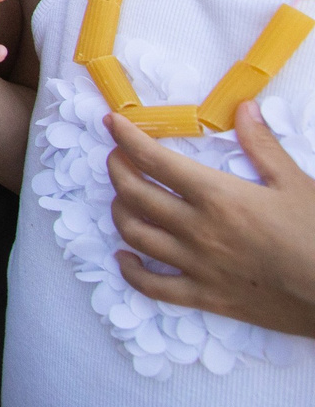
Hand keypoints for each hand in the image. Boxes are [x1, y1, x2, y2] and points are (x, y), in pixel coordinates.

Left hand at [108, 103, 314, 337]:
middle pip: (134, 194)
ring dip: (119, 211)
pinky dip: (130, 271)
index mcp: (217, 196)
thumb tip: (244, 109)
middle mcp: (197, 229)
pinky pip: (152, 287)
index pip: (155, 160)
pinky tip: (125, 258)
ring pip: (135, 235)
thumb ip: (263, 147)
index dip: (127, 138)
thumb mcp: (296, 184)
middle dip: (117, 169)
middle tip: (117, 156)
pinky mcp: (205, 297)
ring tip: (123, 197)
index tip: (111, 123)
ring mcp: (196, 265)